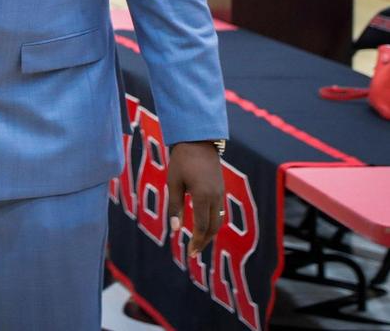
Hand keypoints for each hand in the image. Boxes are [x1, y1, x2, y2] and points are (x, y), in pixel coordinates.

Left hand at [168, 141, 225, 256]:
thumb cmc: (182, 161)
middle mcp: (215, 197)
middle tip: (194, 252)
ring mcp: (220, 193)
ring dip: (209, 234)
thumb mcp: (174, 183)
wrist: (198, 141)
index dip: (197, 242)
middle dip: (205, 242)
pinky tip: (204, 227)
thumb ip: (175, 207)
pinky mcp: (220, 189)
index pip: (202, 227)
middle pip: (214, 227)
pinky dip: (212, 222)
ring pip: (219, 220)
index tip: (189, 253)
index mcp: (203, 196)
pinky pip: (219, 211)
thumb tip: (176, 229)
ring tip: (198, 243)